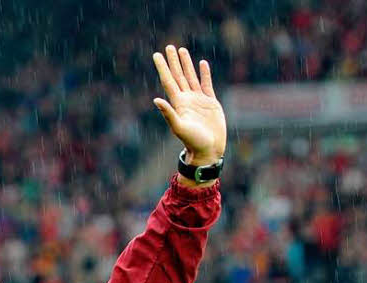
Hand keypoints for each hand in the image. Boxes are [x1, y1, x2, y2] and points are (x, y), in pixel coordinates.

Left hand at [152, 45, 225, 166]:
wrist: (209, 150)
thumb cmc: (193, 142)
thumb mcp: (179, 127)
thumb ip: (168, 113)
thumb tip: (156, 100)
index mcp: (178, 104)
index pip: (168, 81)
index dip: (162, 68)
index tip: (156, 55)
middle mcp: (187, 100)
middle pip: (178, 76)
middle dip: (173, 61)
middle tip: (169, 47)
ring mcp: (198, 100)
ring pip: (190, 77)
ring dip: (186, 64)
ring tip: (182, 51)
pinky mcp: (210, 102)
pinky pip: (206, 84)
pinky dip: (204, 73)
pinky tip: (202, 63)